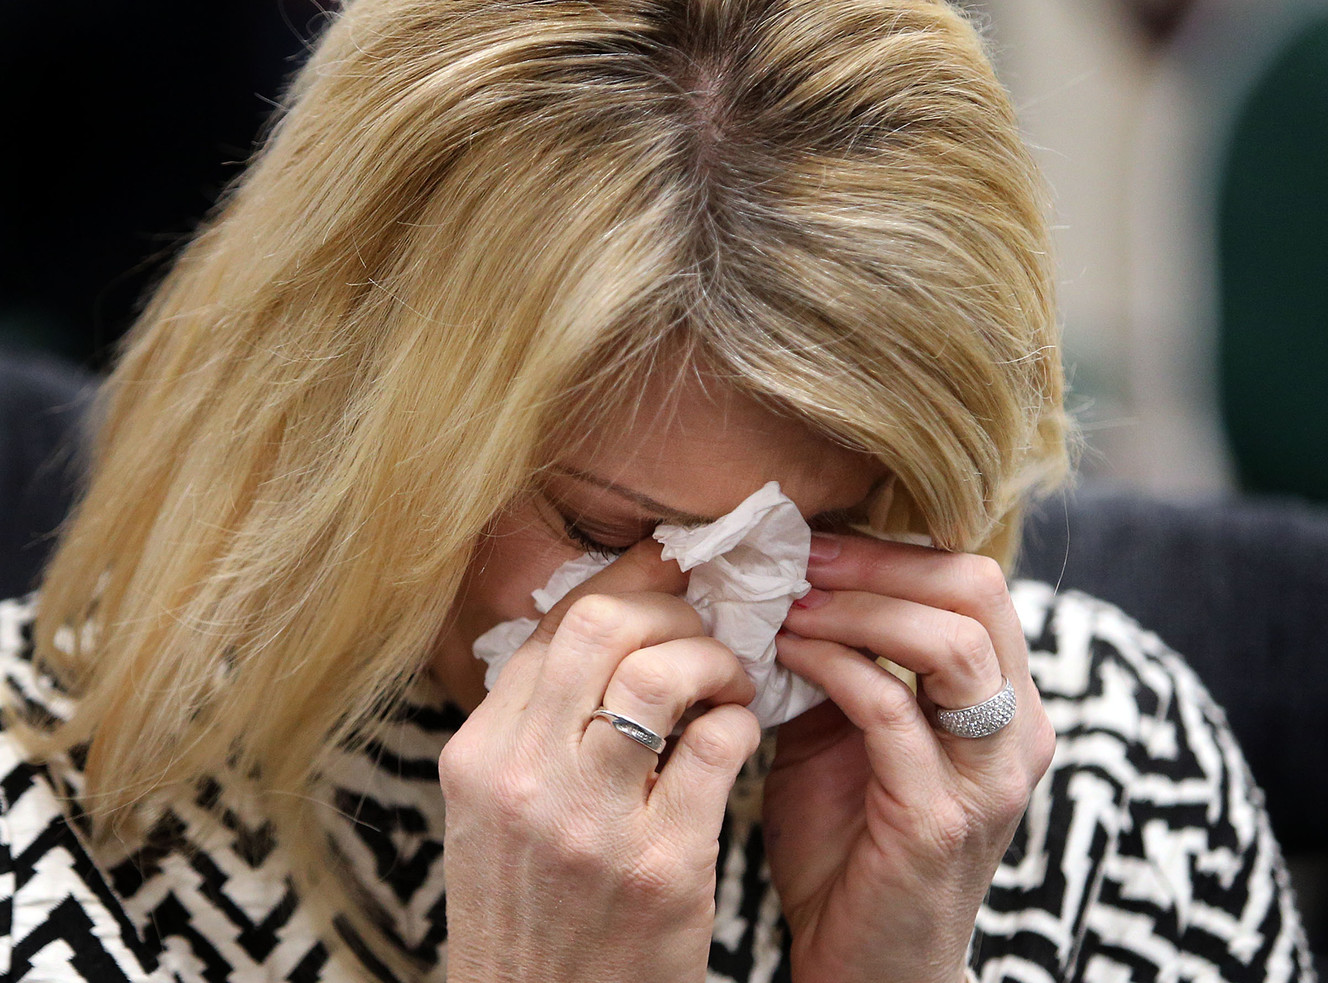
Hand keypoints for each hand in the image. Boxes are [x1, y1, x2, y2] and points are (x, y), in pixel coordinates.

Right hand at [438, 541, 761, 982]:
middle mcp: (524, 779)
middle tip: (700, 630)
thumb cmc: (529, 916)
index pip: (552, 626)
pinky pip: (718, 745)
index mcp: (477, 756)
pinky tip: (737, 737)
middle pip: (602, 626)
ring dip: (714, 659)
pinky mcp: (662, 867)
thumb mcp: (492, 815)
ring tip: (728, 682)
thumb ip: (531, 726)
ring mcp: (592, 823)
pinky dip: (741, 722)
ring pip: (663, 672)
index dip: (621, 584)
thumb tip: (604, 635)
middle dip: (668, 608)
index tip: (663, 574)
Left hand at [768, 534, 1055, 982]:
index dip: (891, 548)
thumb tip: (788, 575)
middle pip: (974, 591)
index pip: (973, 582)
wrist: (863, 963)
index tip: (813, 540)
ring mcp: (987, 776)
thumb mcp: (848, 732)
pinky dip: (833, 665)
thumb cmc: (850, 842)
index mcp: (1004, 700)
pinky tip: (785, 654)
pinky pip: (889, 708)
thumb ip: (842, 659)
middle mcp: (1016, 730)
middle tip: (798, 558)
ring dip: (854, 607)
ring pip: (948, 641)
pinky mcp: (939, 818)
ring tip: (787, 603)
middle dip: (876, 562)